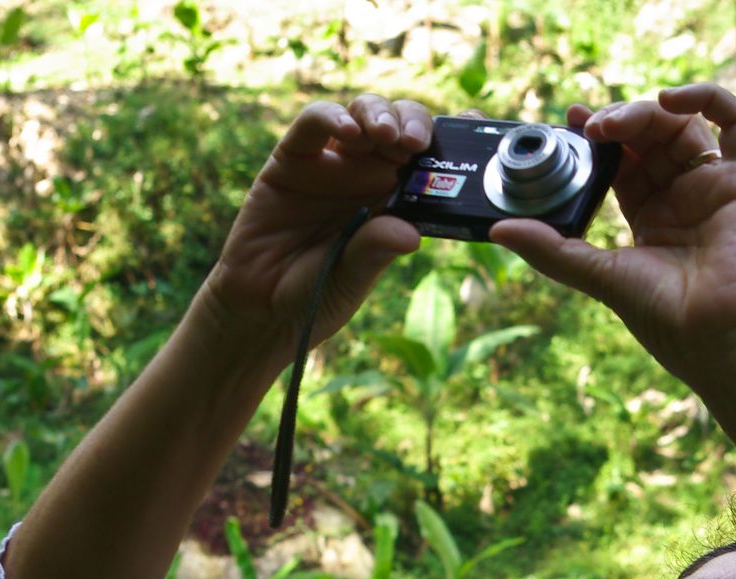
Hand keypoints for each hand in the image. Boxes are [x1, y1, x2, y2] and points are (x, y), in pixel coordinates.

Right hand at [203, 95, 431, 355]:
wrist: (261, 308)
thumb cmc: (315, 295)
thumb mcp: (352, 279)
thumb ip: (375, 251)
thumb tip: (411, 235)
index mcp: (396, 198)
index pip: (431, 155)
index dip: (454, 134)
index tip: (474, 126)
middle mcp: (367, 173)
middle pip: (401, 125)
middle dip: (414, 124)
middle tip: (415, 143)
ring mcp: (331, 162)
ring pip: (364, 114)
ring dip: (380, 115)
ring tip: (386, 136)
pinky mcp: (293, 157)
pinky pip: (315, 124)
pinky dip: (333, 118)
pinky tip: (348, 132)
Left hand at [489, 84, 735, 386]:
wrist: (712, 337)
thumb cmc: (661, 315)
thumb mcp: (595, 274)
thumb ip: (549, 249)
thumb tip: (497, 230)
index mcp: (648, 214)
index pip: (622, 160)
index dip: (597, 135)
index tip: (568, 119)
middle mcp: (681, 195)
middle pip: (649, 137)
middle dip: (617, 121)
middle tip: (587, 124)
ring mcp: (713, 186)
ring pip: (682, 125)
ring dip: (645, 112)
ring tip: (611, 124)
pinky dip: (709, 99)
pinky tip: (670, 99)